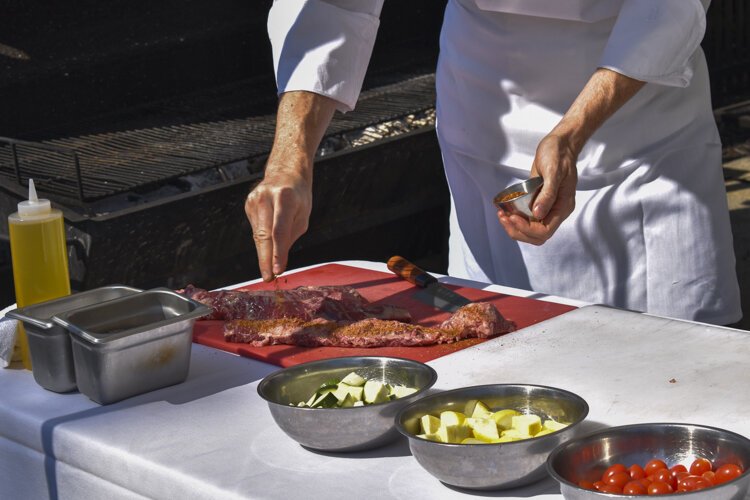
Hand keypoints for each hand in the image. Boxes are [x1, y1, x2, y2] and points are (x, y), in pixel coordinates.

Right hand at [245, 91, 336, 280]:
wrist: (285, 171)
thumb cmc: (299, 194)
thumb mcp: (304, 214)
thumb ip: (291, 236)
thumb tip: (279, 259)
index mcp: (285, 198)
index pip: (279, 231)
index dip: (278, 253)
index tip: (278, 270)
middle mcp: (266, 197)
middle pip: (263, 235)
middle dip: (265, 260)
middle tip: (268, 278)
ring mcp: (253, 200)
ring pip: (257, 235)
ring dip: (264, 253)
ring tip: (270, 267)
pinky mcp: (247, 204)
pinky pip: (255, 229)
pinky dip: (262, 240)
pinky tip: (269, 240)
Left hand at [496, 68, 643, 245]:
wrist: (559, 144)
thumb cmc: (559, 155)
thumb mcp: (553, 172)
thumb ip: (547, 194)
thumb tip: (538, 214)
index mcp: (563, 207)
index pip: (544, 231)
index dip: (527, 229)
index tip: (513, 217)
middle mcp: (554, 211)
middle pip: (536, 235)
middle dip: (518, 230)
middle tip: (503, 217)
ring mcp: (546, 207)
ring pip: (529, 229)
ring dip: (514, 226)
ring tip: (501, 215)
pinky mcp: (537, 201)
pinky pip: (525, 217)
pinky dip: (514, 217)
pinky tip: (504, 210)